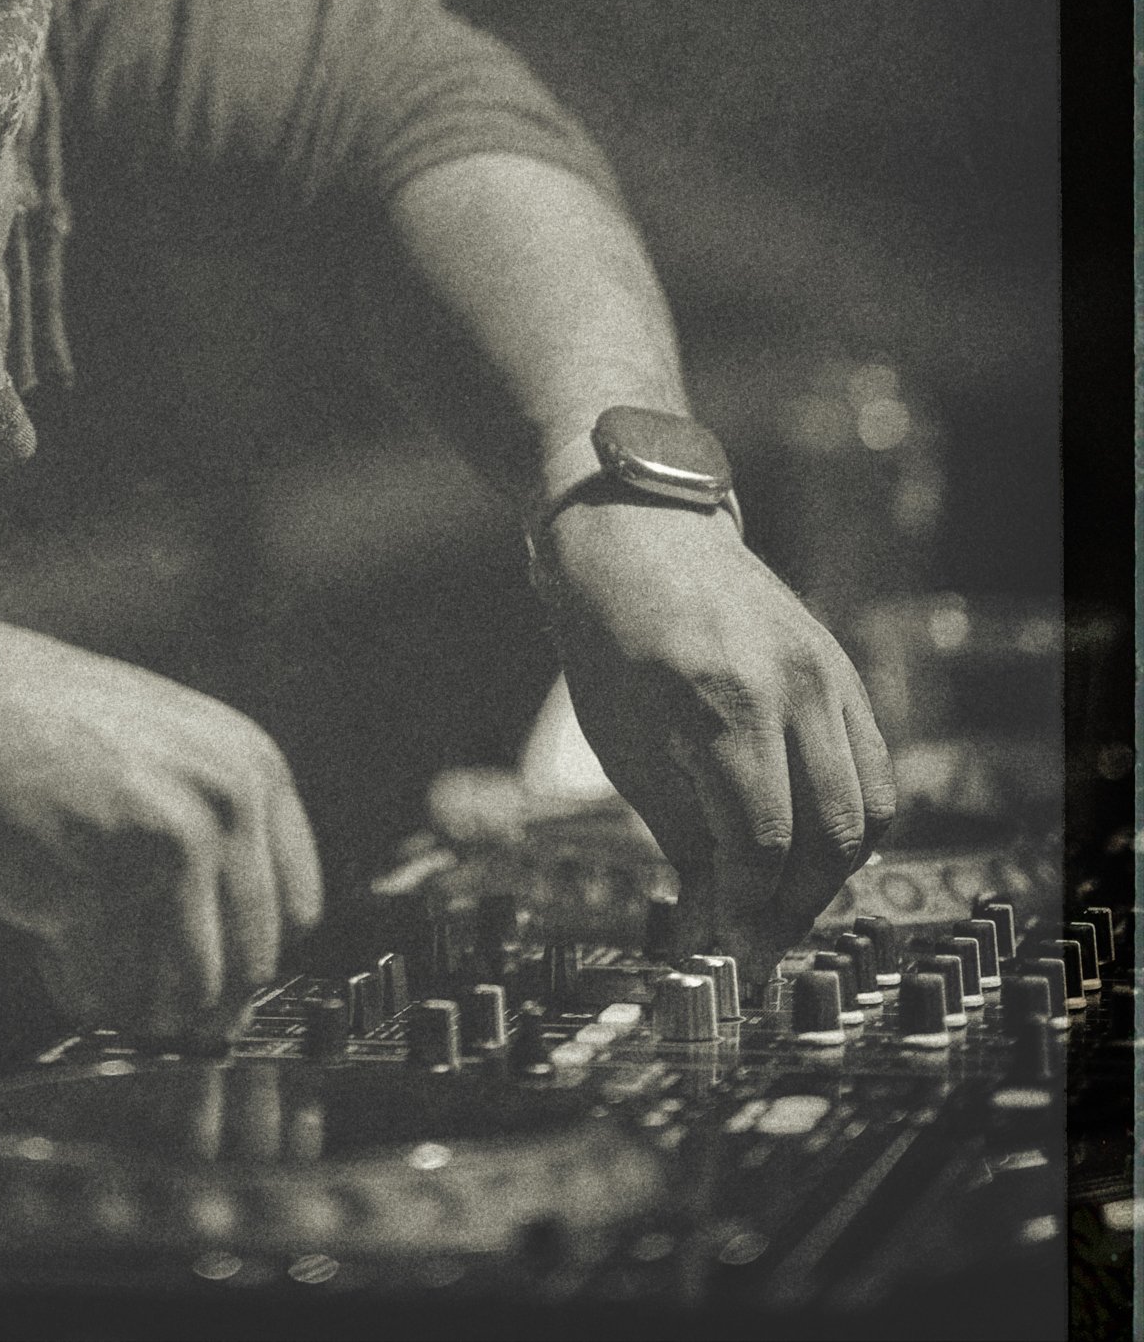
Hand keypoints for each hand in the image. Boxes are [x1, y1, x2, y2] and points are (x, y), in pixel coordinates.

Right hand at [0, 622, 322, 1049]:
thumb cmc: (43, 724)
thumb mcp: (165, 743)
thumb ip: (212, 824)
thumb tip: (232, 944)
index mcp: (252, 766)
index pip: (297, 908)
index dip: (248, 951)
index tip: (214, 969)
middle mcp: (227, 804)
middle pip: (250, 964)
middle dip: (196, 998)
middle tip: (150, 1002)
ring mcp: (172, 847)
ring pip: (190, 994)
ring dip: (139, 1002)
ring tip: (91, 960)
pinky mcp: (108, 888)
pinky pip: (111, 993)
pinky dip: (81, 990)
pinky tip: (50, 946)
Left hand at [529, 498, 895, 978]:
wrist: (636, 533)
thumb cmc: (611, 638)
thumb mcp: (626, 748)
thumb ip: (684, 841)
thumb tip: (714, 930)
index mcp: (719, 703)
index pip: (761, 844)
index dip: (746, 911)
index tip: (725, 952)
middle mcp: (788, 686)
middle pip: (827, 836)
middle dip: (793, 906)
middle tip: (756, 941)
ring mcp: (826, 674)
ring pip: (865, 810)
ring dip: (829, 873)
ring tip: (781, 901)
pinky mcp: (843, 671)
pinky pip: (872, 769)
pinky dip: (850, 821)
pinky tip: (808, 846)